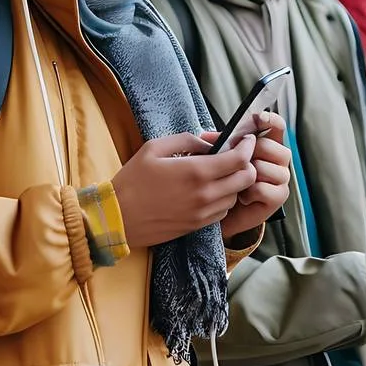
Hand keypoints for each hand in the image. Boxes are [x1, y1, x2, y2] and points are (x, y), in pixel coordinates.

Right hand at [114, 133, 256, 248]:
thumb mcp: (154, 148)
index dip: (248, 147)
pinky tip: (210, 191)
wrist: (117, 219)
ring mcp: (203, 213)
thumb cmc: (132, 181)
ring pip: (236, 196)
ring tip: (222, 173)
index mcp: (196, 172)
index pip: (239, 159)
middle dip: (247, 164)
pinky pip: (223, 211)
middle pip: (246, 179)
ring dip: (235, 183)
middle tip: (237, 156)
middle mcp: (205, 194)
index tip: (246, 140)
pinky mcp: (197, 226)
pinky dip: (224, 199)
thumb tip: (209, 141)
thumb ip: (186, 140)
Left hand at [204, 112, 290, 239]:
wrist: (224, 212)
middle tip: (233, 162)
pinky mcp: (278, 197)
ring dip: (246, 175)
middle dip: (248, 152)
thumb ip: (220, 144)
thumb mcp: (221, 158)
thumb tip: (207, 137)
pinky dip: (248, 192)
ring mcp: (281, 179)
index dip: (270, 120)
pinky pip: (260, 187)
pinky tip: (242, 197)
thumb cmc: (224, 181)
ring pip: (263, 167)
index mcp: (269, 144)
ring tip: (237, 184)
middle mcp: (279, 160)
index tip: (258, 117)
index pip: (277, 126)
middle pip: (270, 146)